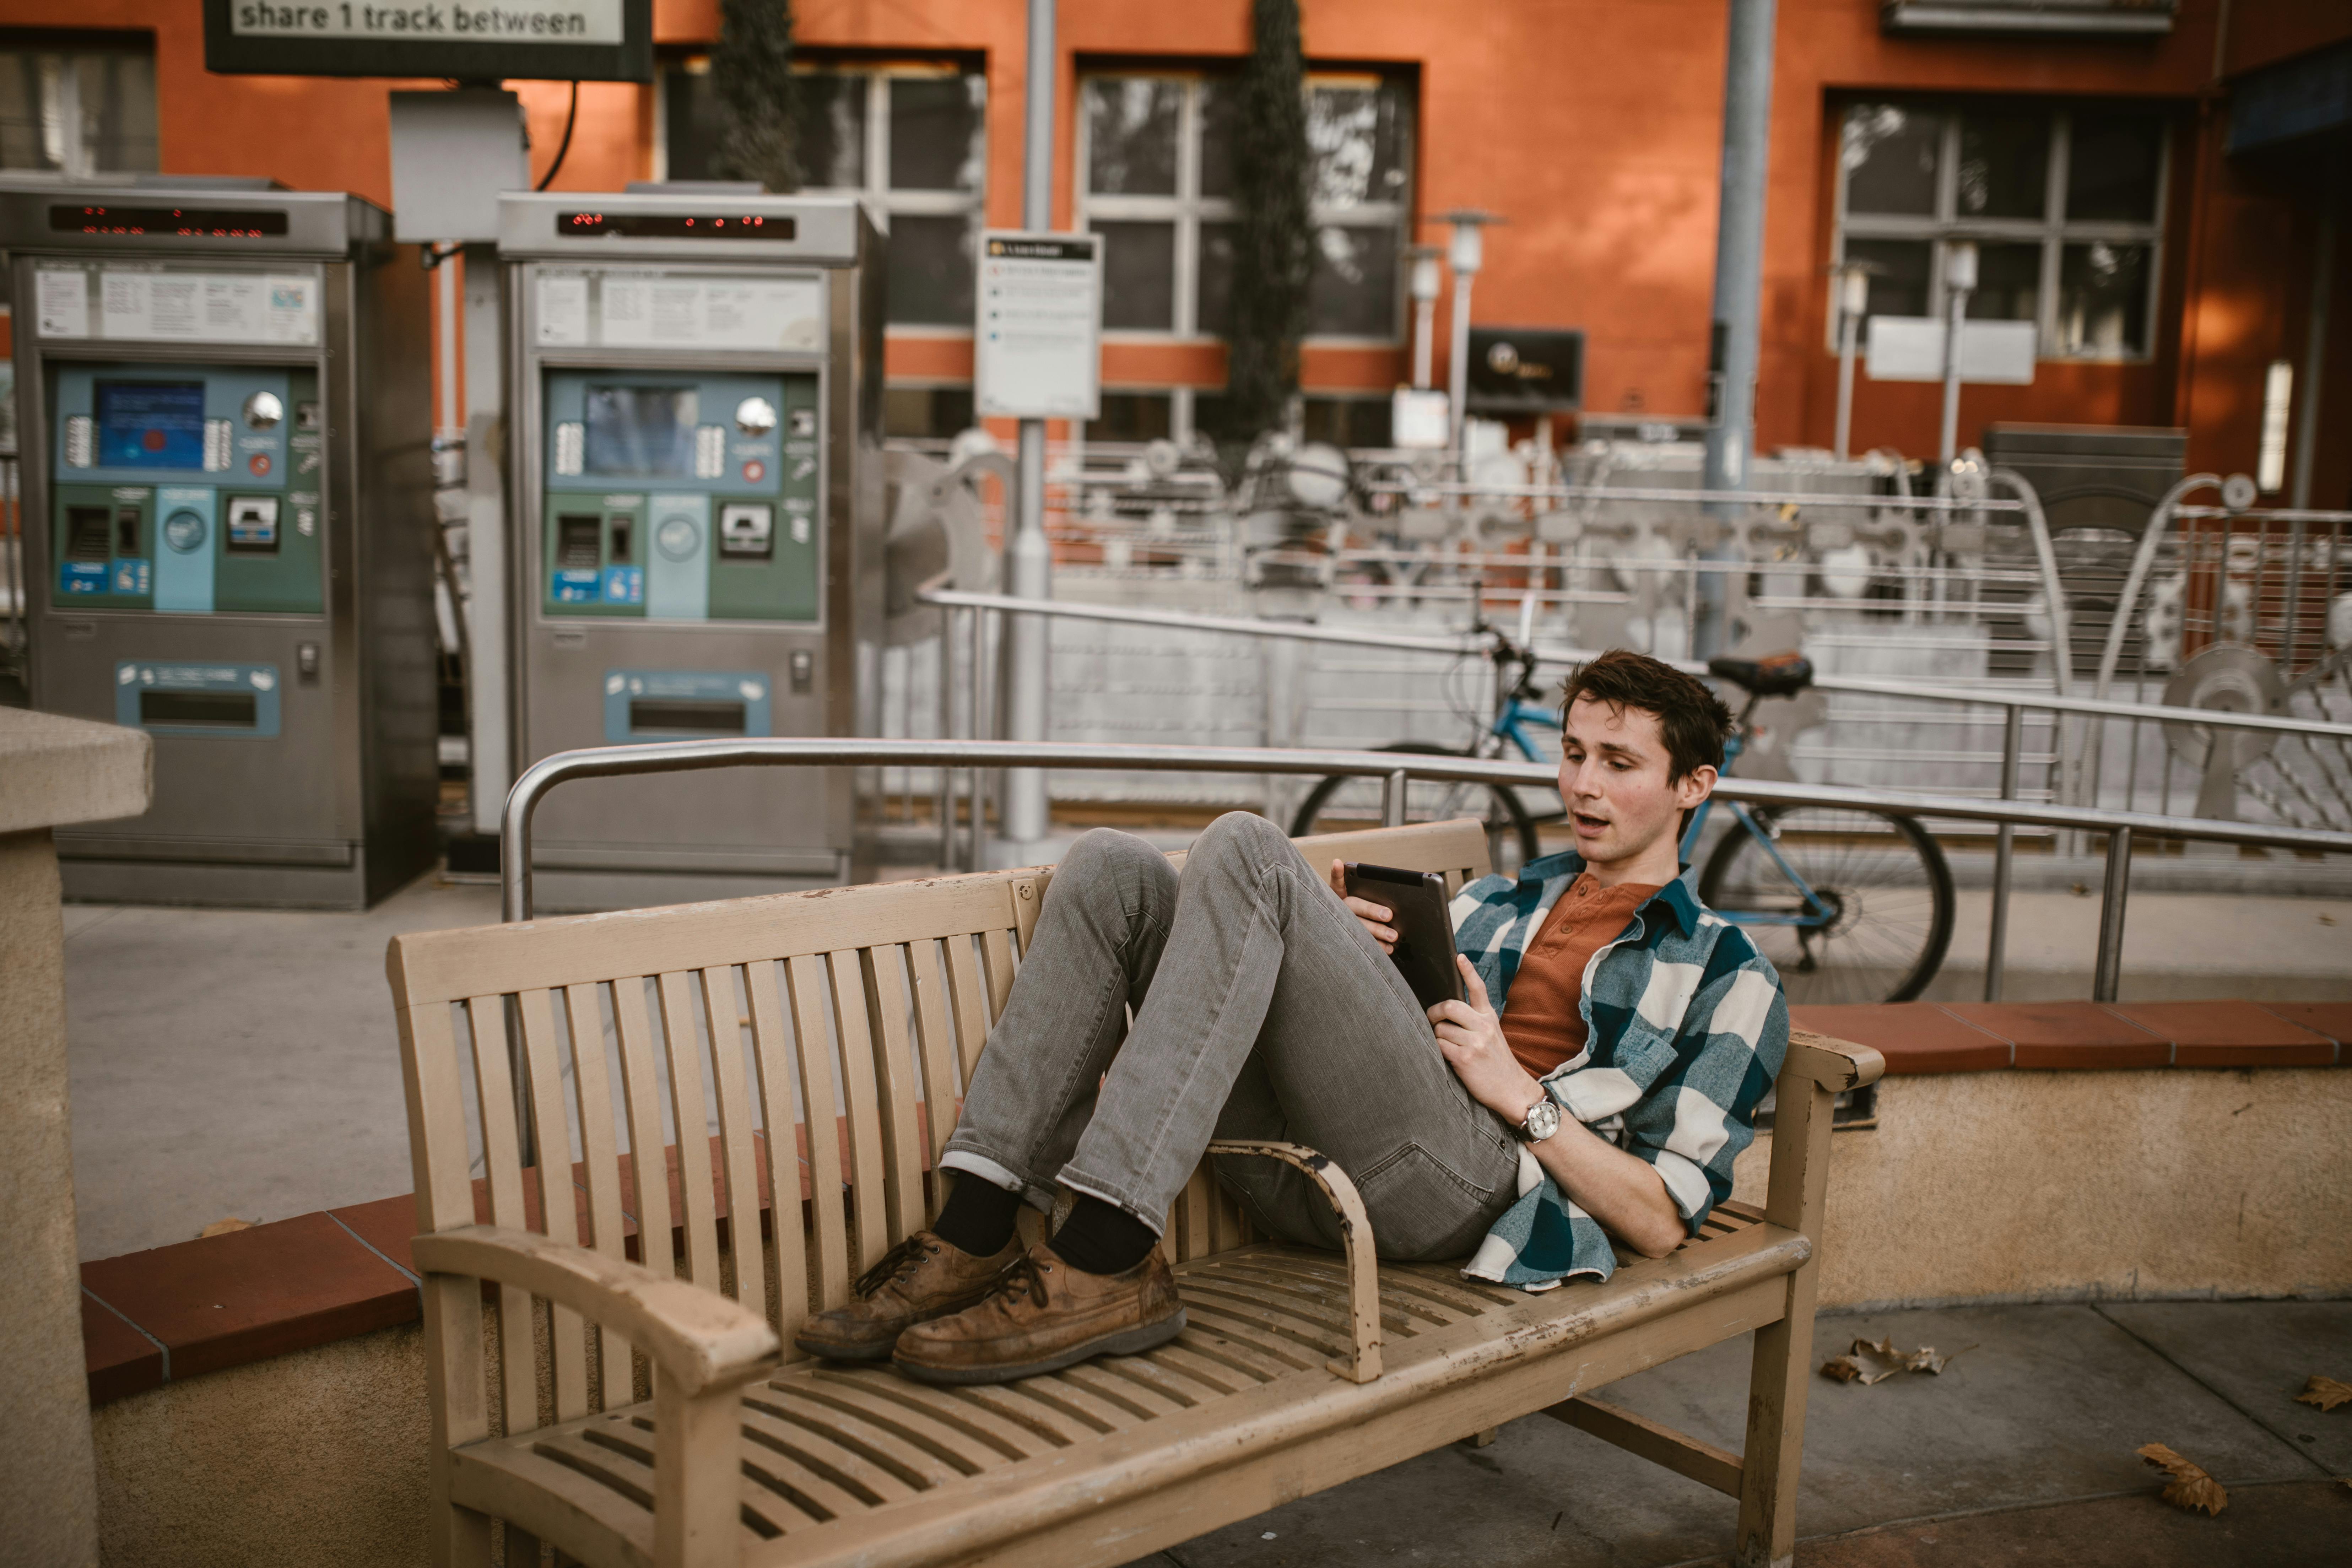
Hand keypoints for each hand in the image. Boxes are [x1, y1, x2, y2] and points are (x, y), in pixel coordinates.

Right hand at [1328, 859, 1397, 953]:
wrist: (1343, 940)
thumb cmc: (1358, 912)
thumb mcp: (1357, 897)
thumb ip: (1366, 890)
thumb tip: (1369, 884)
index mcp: (1339, 895)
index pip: (1337, 882)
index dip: (1336, 874)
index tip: (1338, 864)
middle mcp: (1339, 909)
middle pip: (1354, 906)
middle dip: (1371, 910)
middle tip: (1388, 915)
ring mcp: (1343, 925)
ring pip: (1359, 927)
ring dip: (1376, 931)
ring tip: (1393, 936)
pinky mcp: (1349, 942)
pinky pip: (1362, 945)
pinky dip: (1377, 947)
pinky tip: (1388, 948)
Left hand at [1429, 956, 1541, 1123]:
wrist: (1512, 1090)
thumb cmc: (1497, 1063)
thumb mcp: (1493, 1036)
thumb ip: (1475, 1021)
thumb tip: (1447, 1011)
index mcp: (1490, 1017)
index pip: (1478, 989)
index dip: (1468, 971)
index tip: (1459, 957)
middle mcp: (1484, 1026)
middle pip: (1449, 1005)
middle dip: (1434, 1012)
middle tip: (1432, 1021)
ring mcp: (1475, 1041)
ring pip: (1440, 1028)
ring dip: (1436, 1037)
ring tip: (1446, 1047)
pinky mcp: (1466, 1057)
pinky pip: (1439, 1045)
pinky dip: (1437, 1050)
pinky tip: (1446, 1058)